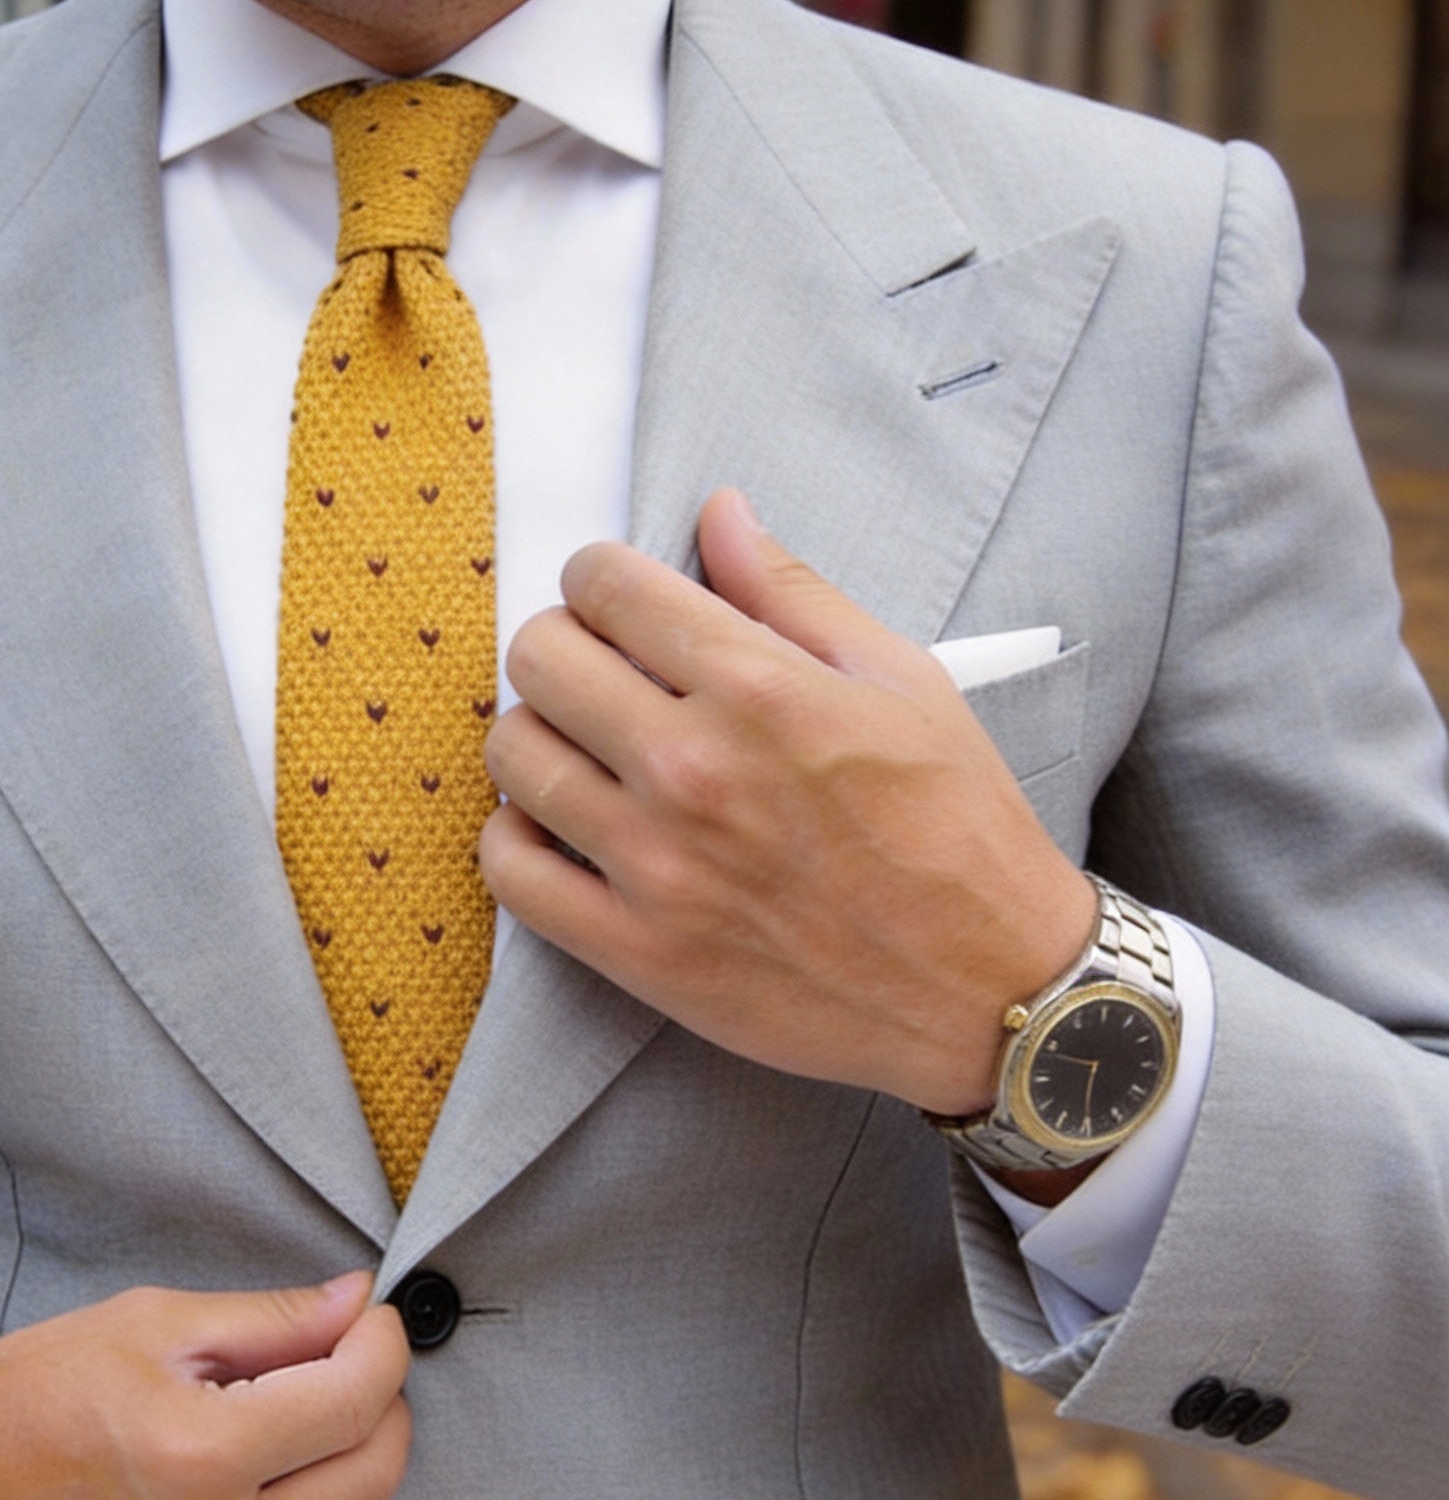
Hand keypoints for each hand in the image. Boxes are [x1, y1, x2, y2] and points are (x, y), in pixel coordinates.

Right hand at [0, 1272, 411, 1499]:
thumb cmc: (33, 1391)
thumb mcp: (152, 1324)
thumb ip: (271, 1320)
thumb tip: (359, 1305)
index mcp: (198, 1454)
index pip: (356, 1401)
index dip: (382, 1347)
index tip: (372, 1322)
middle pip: (372, 1477)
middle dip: (380, 1406)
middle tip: (348, 1365)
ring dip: (341, 1473)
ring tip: (288, 1426)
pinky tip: (256, 1492)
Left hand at [480, 488, 1097, 1116]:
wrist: (988, 986)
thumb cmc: (956, 828)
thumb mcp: (902, 681)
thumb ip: (793, 592)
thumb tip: (718, 512)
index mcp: (758, 689)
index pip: (606, 586)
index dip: (600, 577)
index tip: (617, 600)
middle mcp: (693, 769)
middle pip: (540, 658)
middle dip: (561, 644)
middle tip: (599, 670)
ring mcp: (656, 866)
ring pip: (514, 755)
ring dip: (536, 734)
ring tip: (582, 747)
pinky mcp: (637, 951)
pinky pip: (511, 871)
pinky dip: (516, 837)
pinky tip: (561, 826)